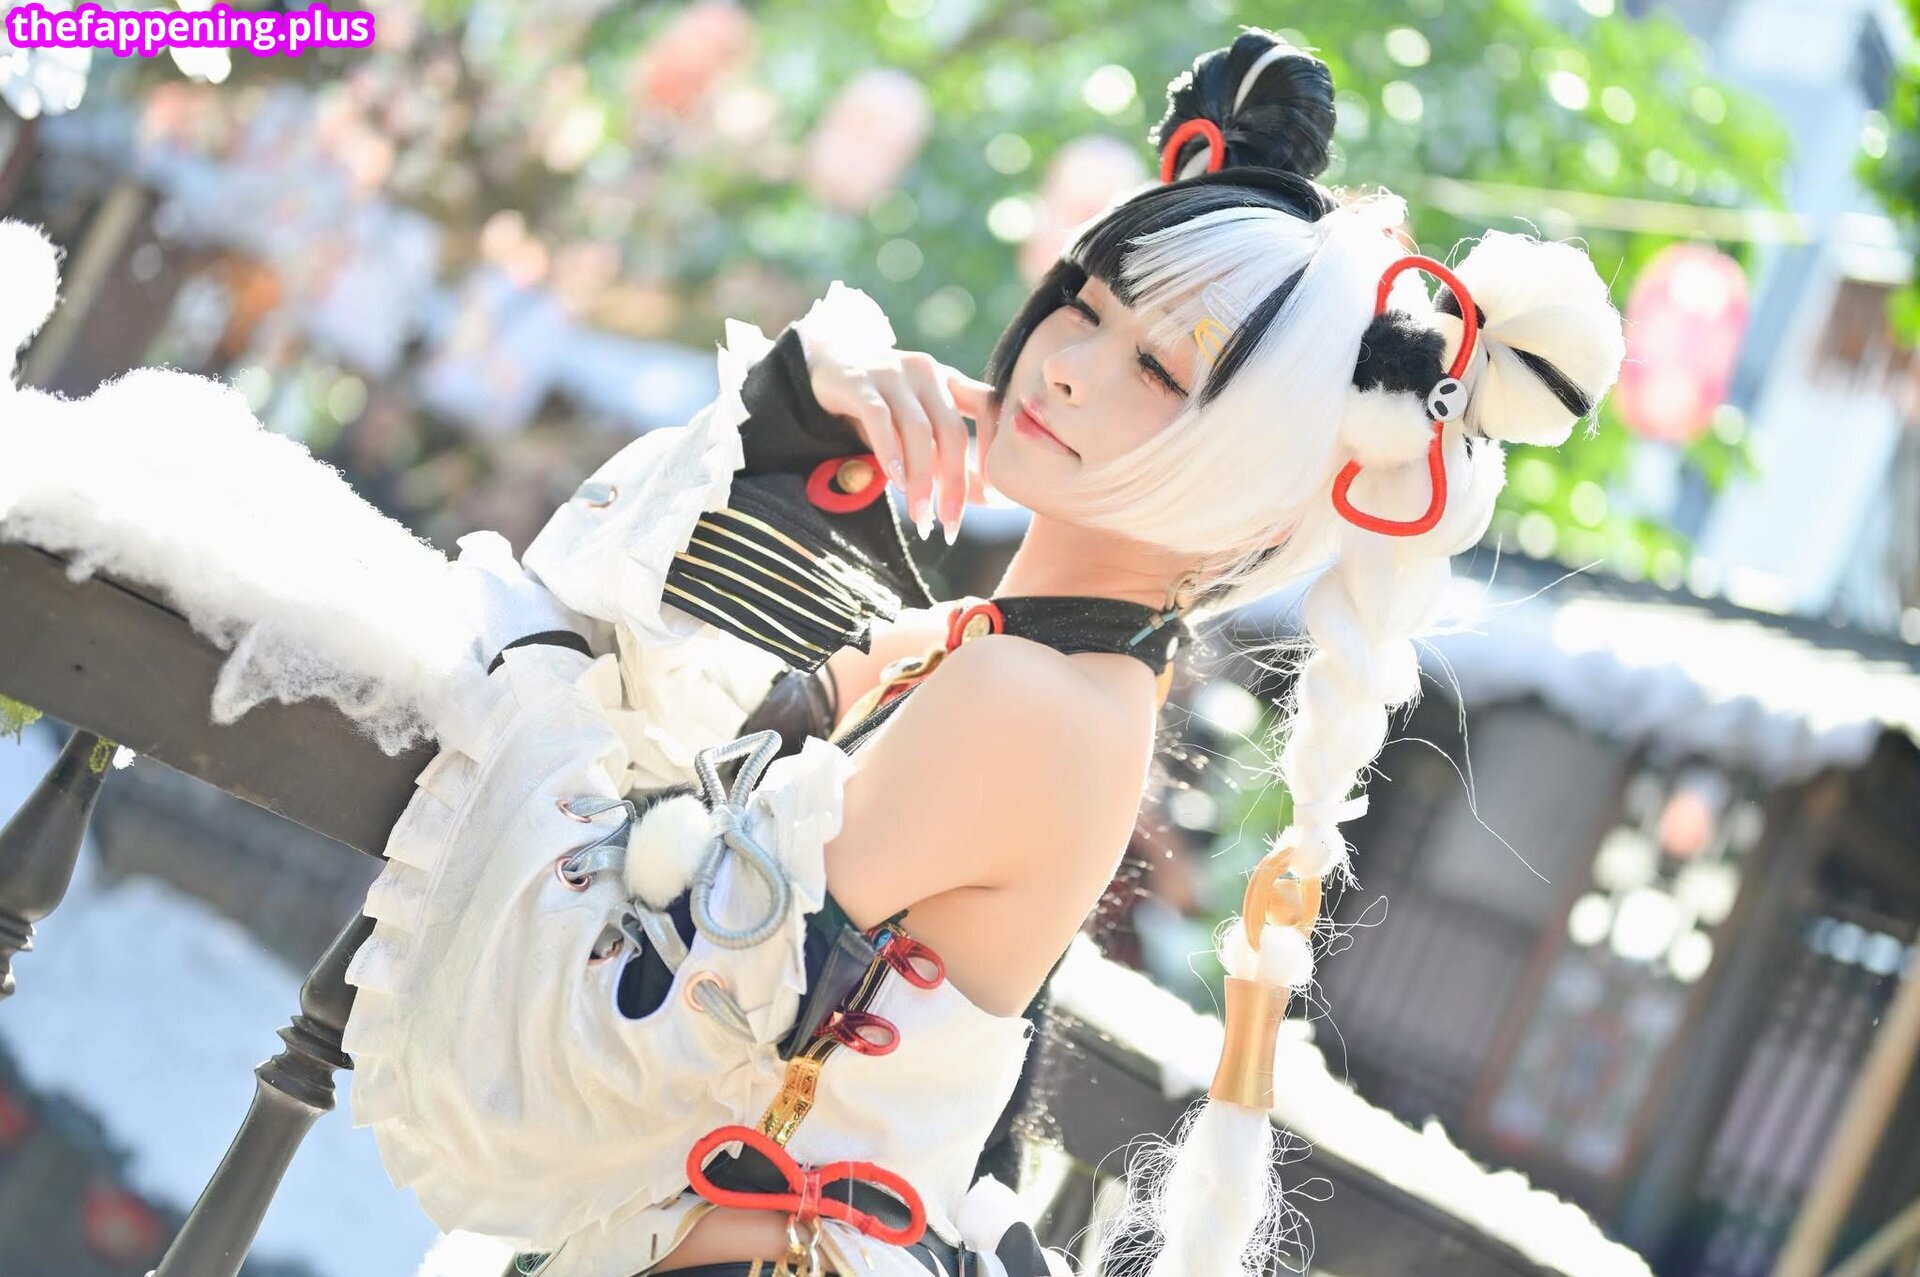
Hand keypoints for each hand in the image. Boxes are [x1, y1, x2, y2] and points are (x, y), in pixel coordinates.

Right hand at [800, 331, 998, 542]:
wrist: (826, 364)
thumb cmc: (880, 405)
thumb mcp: (917, 428)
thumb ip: (946, 458)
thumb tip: (987, 498)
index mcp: (948, 380)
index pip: (987, 407)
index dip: (992, 448)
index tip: (994, 493)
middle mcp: (926, 372)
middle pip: (951, 431)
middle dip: (954, 483)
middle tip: (950, 524)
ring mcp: (892, 373)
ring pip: (917, 430)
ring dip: (921, 479)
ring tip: (920, 516)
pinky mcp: (859, 382)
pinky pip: (879, 419)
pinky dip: (890, 453)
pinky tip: (896, 482)